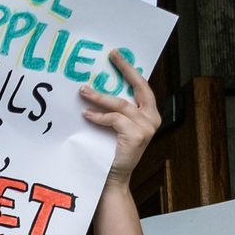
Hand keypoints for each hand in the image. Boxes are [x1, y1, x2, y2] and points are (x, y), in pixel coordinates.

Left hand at [80, 49, 160, 188]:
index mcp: (148, 114)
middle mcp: (152, 119)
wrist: (111, 179)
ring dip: (99, 96)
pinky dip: (99, 116)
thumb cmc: (108, 151)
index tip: (116, 54)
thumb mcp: (114, 126)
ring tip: (82, 91)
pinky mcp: (136, 136)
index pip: (141, 86)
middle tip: (112, 55)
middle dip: (125, 69)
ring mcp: (146, 128)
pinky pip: (114, 119)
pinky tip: (86, 114)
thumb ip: (114, 110)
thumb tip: (93, 85)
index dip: (129, 69)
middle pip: (139, 87)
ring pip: (120, 104)